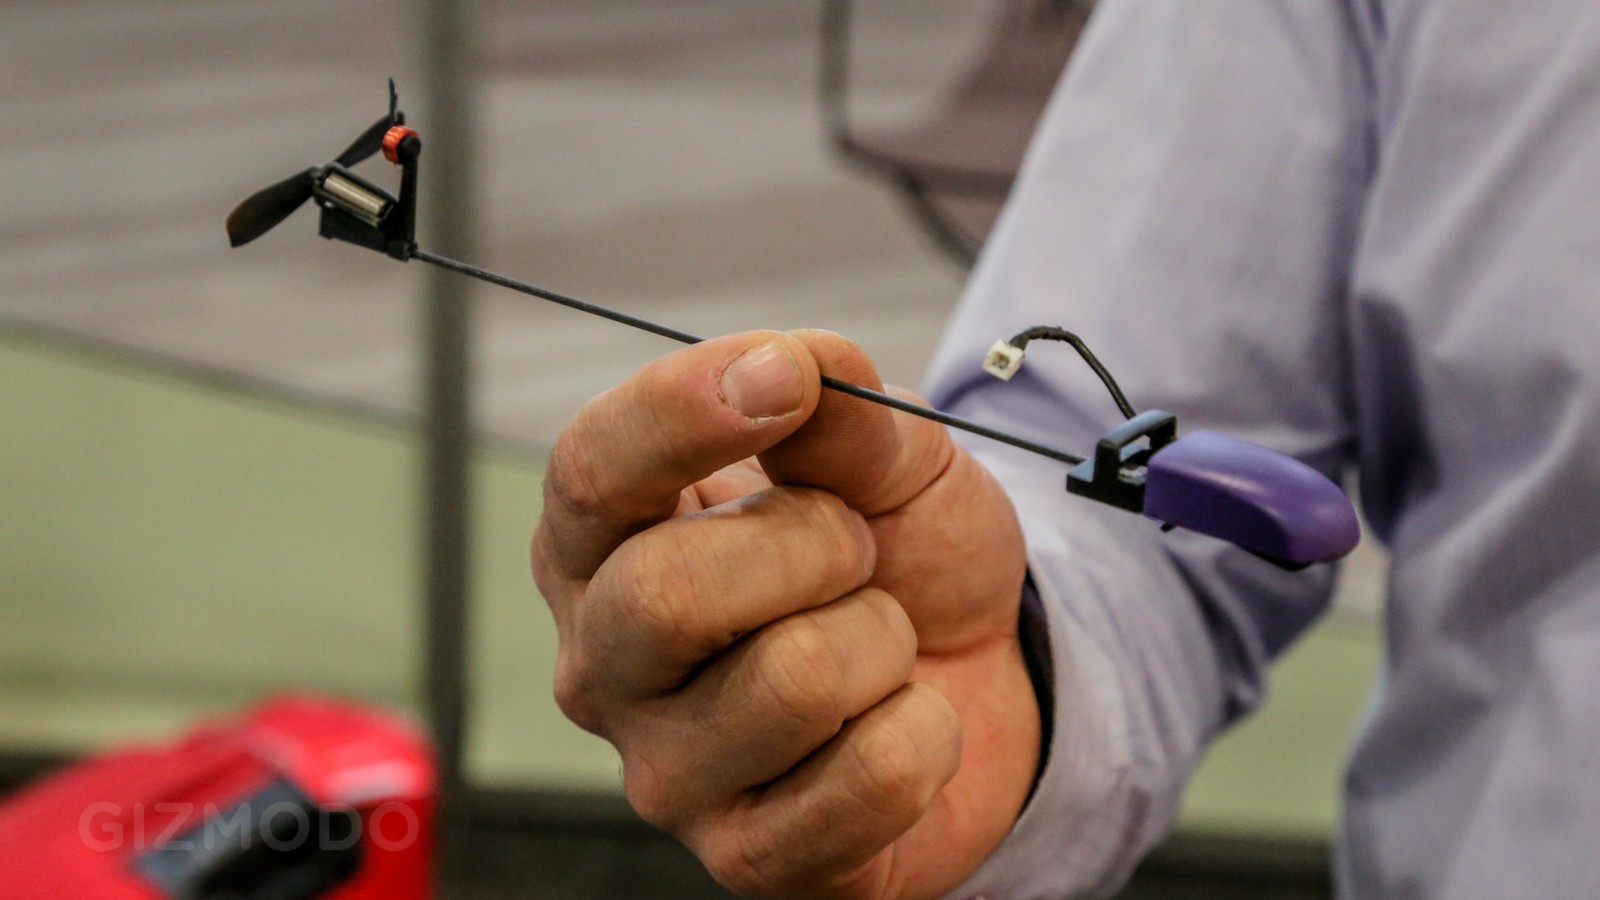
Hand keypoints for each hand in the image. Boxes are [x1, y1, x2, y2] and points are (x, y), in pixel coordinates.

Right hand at [533, 329, 1039, 898]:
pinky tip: (901, 721)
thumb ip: (839, 409)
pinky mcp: (749, 858)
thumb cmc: (897, 555)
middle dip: (813, 544)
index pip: (588, 471)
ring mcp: (667, 772)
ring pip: (793, 680)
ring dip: (882, 639)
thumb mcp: (885, 455)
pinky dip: (926, 731)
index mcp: (604, 543)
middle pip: (665, 593)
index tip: (786, 376)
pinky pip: (869, 777)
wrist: (981, 671)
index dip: (683, 410)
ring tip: (878, 641)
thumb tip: (801, 366)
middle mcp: (605, 663)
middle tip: (856, 549)